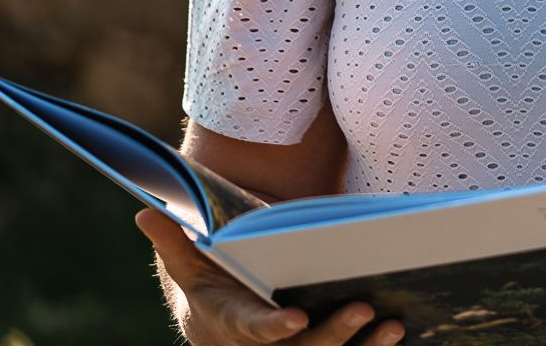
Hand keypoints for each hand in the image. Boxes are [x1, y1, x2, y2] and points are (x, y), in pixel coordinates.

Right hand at [135, 209, 405, 345]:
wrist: (220, 322)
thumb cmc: (210, 284)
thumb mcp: (188, 264)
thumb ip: (175, 242)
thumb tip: (145, 211)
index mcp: (231, 324)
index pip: (252, 329)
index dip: (273, 327)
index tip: (297, 317)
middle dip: (333, 333)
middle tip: (363, 308)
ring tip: (394, 324)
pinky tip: (400, 332)